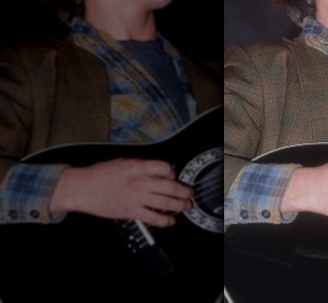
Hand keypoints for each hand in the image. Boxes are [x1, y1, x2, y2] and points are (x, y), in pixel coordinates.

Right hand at [50, 158, 192, 226]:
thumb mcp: (124, 162)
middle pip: (171, 187)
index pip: (166, 168)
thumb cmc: (100, 174)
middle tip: (189, 193)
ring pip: (166, 202)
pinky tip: (170, 221)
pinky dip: (165, 220)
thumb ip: (142, 166)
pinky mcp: (131, 211)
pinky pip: (153, 217)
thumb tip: (158, 171)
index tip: (174, 176)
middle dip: (184, 191)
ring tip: (185, 206)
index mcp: (139, 167)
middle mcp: (141, 182)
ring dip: (180, 205)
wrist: (82, 188)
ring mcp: (137, 198)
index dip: (173, 173)